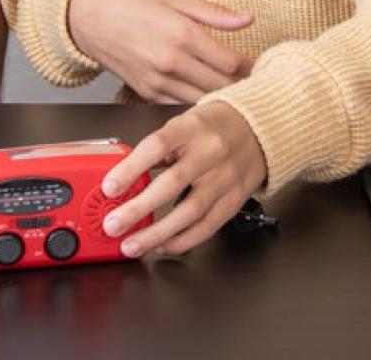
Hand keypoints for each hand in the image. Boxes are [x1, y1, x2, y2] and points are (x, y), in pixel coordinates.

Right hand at [66, 0, 253, 102]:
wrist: (87, 17)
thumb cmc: (130, 1)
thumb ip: (214, 13)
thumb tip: (248, 18)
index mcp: (182, 34)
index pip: (230, 62)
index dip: (252, 67)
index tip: (262, 68)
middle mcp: (171, 62)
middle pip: (220, 86)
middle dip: (242, 88)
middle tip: (258, 87)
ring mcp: (157, 82)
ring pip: (202, 101)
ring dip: (221, 100)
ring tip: (238, 96)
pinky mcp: (146, 93)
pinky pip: (180, 106)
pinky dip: (196, 104)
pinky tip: (208, 98)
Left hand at [100, 101, 267, 256]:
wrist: (261, 129)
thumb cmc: (215, 125)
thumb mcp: (185, 123)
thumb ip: (158, 148)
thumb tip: (126, 175)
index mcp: (192, 127)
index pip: (157, 146)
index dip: (131, 168)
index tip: (109, 187)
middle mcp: (210, 152)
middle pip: (172, 183)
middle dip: (138, 209)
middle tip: (113, 225)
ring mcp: (226, 178)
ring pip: (190, 211)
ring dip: (157, 234)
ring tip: (132, 245)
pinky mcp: (235, 199)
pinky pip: (208, 226)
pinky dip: (183, 240)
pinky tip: (163, 246)